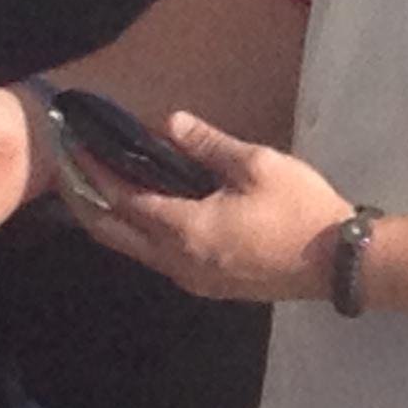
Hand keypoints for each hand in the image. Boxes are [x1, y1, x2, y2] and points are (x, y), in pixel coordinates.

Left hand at [66, 112, 345, 304]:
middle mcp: (176, 260)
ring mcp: (191, 278)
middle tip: (72, 174)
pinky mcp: (208, 286)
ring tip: (104, 190)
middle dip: (87, 203)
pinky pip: (158, 259)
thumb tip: (171, 122)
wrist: (335, 262)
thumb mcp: (260, 166)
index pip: (124, 199)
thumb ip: (211, 145)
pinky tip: (151, 217)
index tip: (78, 149)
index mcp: (186, 228)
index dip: (97, 173)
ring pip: (134, 251)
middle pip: (114, 234)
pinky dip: (141, 236)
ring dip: (114, 222)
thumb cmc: (299, 209)